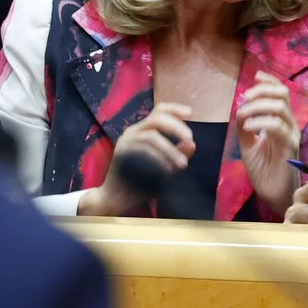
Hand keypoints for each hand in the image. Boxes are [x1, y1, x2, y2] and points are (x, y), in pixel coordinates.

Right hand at [77, 103, 194, 216]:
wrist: (115, 198)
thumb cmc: (140, 182)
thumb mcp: (164, 166)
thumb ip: (176, 154)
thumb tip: (192, 143)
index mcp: (142, 131)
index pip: (158, 111)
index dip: (174, 109)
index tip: (190, 113)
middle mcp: (132, 133)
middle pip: (156, 118)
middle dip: (176, 126)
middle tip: (190, 138)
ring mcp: (125, 143)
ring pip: (151, 136)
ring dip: (170, 149)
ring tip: (183, 164)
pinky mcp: (121, 155)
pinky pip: (142, 151)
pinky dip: (159, 159)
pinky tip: (168, 170)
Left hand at [237, 71, 300, 212]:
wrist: (273, 195)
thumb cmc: (264, 171)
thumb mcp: (248, 145)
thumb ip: (244, 127)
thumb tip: (240, 109)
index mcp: (281, 122)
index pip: (281, 94)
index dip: (269, 82)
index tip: (255, 76)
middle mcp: (289, 125)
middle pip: (283, 95)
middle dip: (262, 91)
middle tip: (244, 97)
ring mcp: (291, 135)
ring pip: (280, 108)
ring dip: (259, 105)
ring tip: (244, 112)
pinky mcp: (289, 148)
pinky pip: (277, 127)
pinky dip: (260, 122)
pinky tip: (248, 127)